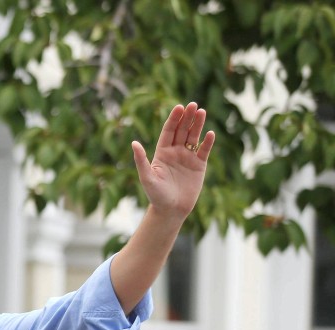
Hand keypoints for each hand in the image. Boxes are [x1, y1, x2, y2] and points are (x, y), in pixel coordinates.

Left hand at [131, 102, 214, 218]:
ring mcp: (188, 158)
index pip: (168, 131)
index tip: (178, 107)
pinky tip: (210, 133)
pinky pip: (204, 150)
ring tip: (202, 111)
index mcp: (162, 152)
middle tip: (193, 105)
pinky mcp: (199, 165)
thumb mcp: (147, 177)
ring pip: (193, 137)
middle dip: (187, 117)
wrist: (171, 210)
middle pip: (182, 130)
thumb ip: (141, 160)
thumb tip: (133, 143)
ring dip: (198, 125)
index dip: (173, 119)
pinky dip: (207, 142)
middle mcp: (175, 152)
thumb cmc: (156, 195)